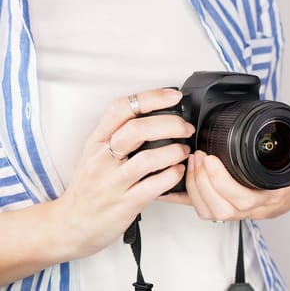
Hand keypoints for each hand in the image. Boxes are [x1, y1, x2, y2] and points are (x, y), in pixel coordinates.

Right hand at [56, 88, 194, 258]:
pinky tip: (178, 172)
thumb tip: (156, 115)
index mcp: (97, 141)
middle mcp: (102, 159)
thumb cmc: (89, 188)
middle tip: (186, 128)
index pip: (121, 108)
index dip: (151, 98)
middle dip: (170, 124)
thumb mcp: (96, 154)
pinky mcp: (124, 204)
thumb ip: (119, 135)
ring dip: (174, 151)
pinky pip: (153, 186)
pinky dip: (172, 176)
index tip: (175, 96)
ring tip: (184, 151)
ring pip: (147, 159)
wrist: (70, 225)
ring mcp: (112, 182)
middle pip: (138, 129)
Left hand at [159, 151, 289, 220]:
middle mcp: (251, 208)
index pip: (243, 197)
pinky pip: (200, 209)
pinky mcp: (223, 210)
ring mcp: (236, 212)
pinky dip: (184, 199)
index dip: (222, 181)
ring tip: (190, 163)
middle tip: (197, 156)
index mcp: (269, 195)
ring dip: (194, 188)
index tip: (211, 159)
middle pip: (220, 206)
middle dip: (202, 181)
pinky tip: (171, 187)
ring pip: (209, 211)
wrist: (289, 196)